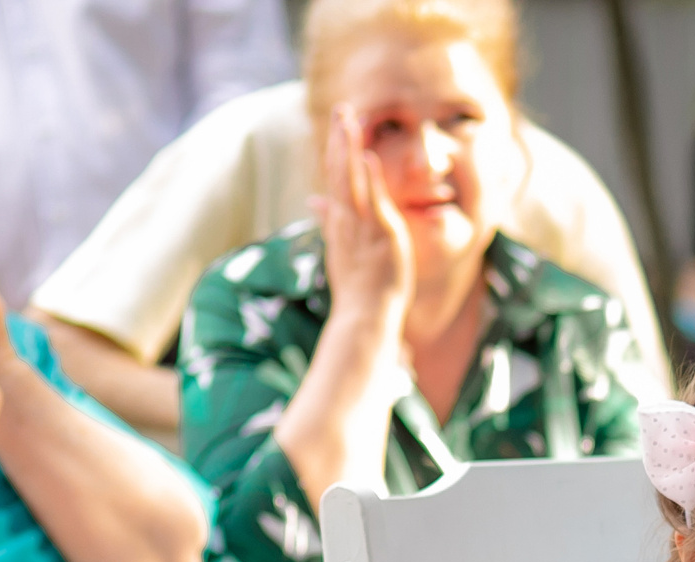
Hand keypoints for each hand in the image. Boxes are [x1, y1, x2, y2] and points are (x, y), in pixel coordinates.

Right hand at [314, 108, 414, 336]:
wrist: (363, 318)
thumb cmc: (358, 293)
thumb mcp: (341, 253)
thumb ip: (330, 223)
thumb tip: (314, 202)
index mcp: (340, 224)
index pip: (335, 181)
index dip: (336, 153)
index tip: (339, 128)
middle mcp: (347, 221)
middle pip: (338, 172)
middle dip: (340, 140)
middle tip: (341, 108)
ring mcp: (362, 227)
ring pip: (351, 180)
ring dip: (350, 148)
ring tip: (350, 119)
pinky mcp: (381, 234)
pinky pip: (373, 200)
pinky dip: (369, 178)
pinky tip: (368, 155)